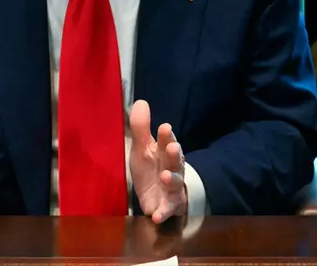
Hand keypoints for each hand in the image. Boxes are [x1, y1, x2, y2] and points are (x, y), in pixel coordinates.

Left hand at [129, 99, 186, 223]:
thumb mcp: (142, 148)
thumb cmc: (151, 167)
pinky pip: (167, 210)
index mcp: (165, 153)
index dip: (167, 136)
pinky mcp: (167, 206)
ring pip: (175, 183)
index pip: (168, 142)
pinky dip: (162, 213)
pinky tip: (156, 216)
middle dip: (175, 154)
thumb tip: (141, 101)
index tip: (164, 127)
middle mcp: (172, 169)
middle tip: (173, 147)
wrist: (159, 195)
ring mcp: (171, 188)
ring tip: (166, 176)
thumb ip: (141, 127)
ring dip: (172, 180)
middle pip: (175, 161)